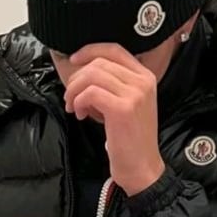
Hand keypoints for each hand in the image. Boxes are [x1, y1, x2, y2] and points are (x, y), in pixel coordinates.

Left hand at [64, 43, 165, 195]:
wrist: (141, 167)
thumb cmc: (130, 139)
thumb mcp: (126, 104)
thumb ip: (112, 85)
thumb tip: (84, 74)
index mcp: (145, 76)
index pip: (114, 49)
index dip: (90, 51)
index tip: (74, 61)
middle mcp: (143, 81)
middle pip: (99, 63)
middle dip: (77, 79)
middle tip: (70, 98)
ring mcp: (134, 94)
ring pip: (92, 76)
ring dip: (75, 91)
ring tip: (74, 107)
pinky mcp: (122, 108)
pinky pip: (90, 93)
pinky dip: (79, 102)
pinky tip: (80, 115)